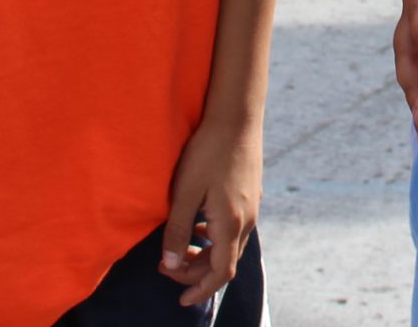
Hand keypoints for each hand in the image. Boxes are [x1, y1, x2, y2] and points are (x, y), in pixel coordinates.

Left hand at [161, 114, 261, 307]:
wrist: (237, 117)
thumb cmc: (208, 152)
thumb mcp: (185, 192)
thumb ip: (178, 231)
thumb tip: (171, 264)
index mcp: (230, 224)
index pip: (220, 273)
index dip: (200, 290)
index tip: (181, 300)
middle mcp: (246, 220)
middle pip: (225, 263)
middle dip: (196, 273)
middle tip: (166, 265)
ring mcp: (252, 208)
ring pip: (230, 246)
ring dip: (206, 255)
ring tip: (180, 248)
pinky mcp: (251, 195)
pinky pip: (234, 229)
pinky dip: (215, 238)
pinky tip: (198, 224)